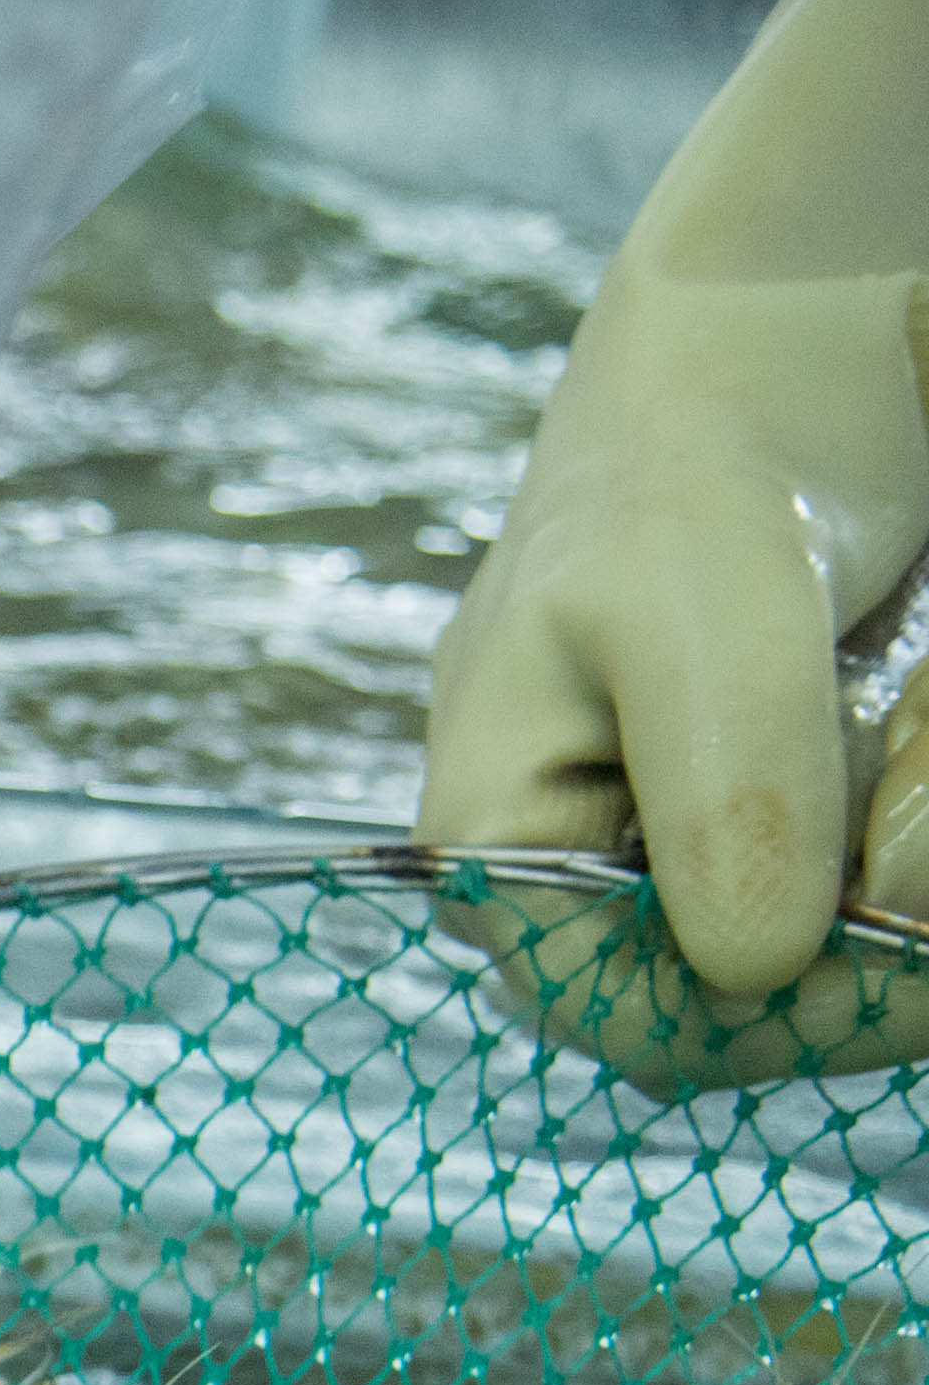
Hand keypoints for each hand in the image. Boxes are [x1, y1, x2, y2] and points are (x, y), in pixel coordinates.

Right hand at [420, 0, 928, 1079]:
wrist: (763, 362)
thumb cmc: (693, 480)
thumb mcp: (712, 630)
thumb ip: (727, 804)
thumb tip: (758, 971)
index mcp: (499, 855)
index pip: (635, 1021)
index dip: (784, 1016)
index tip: (916, 942)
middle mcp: (575, 880)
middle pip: (746, 991)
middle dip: (866, 908)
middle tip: (921, 769)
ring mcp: (670, 852)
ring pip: (822, 939)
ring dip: (901, 839)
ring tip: (908, 713)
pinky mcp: (761, 820)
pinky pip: (860, 877)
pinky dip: (909, 808)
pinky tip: (909, 723)